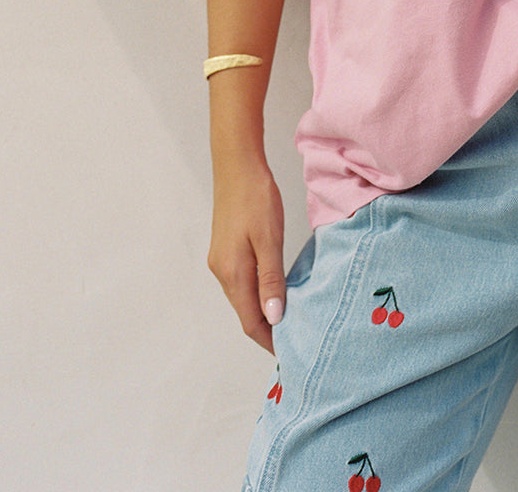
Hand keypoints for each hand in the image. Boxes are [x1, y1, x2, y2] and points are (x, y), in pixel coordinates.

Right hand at [207, 155, 285, 352]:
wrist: (237, 165)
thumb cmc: (256, 198)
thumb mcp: (269, 239)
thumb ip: (271, 279)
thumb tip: (274, 317)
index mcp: (233, 274)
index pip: (251, 321)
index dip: (269, 340)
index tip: (290, 352)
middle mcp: (222, 272)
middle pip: (245, 312)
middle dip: (268, 329)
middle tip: (296, 338)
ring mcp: (221, 261)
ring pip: (243, 297)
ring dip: (263, 310)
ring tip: (290, 316)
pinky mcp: (225, 250)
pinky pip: (242, 281)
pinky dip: (258, 292)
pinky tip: (275, 289)